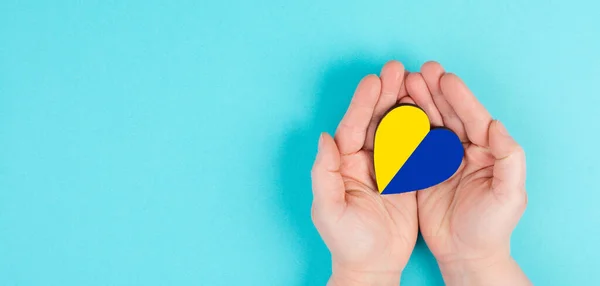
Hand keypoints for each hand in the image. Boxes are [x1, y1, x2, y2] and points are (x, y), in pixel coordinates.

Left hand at [311, 61, 417, 284]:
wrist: (373, 265)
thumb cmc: (346, 241)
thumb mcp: (328, 209)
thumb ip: (324, 173)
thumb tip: (324, 137)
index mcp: (342, 164)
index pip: (351, 128)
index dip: (361, 104)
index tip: (374, 81)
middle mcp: (361, 161)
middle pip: (373, 121)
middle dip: (384, 95)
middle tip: (396, 68)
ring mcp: (385, 167)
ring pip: (393, 129)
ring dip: (403, 105)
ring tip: (414, 80)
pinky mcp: (404, 177)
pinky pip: (413, 147)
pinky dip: (420, 129)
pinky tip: (430, 110)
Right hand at [405, 61, 529, 284]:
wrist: (466, 253)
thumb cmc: (492, 227)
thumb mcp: (510, 196)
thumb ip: (509, 159)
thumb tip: (496, 125)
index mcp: (487, 151)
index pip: (473, 118)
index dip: (459, 98)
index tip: (444, 78)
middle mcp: (463, 150)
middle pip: (448, 115)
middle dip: (434, 92)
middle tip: (419, 71)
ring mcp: (441, 160)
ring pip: (428, 125)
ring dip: (417, 103)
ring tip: (404, 83)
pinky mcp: (422, 171)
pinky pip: (412, 144)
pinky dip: (402, 127)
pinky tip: (392, 113)